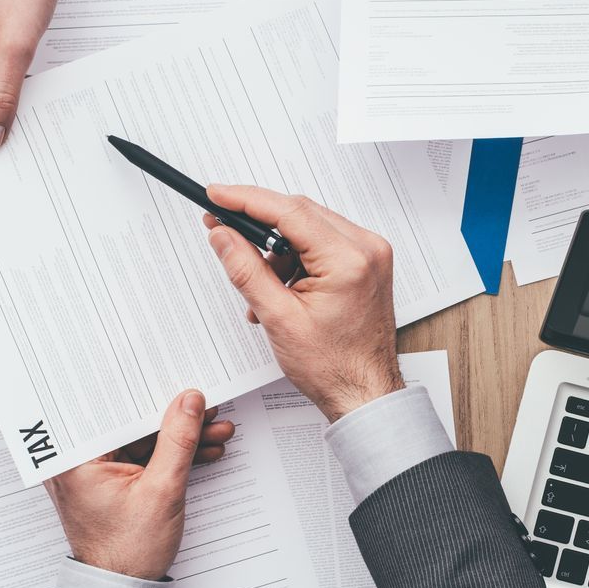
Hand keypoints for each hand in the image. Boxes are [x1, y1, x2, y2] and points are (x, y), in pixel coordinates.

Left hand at [43, 389, 234, 578]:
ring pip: (143, 440)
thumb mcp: (161, 491)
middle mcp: (79, 460)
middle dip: (175, 418)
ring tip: (216, 430)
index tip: (180, 383)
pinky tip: (204, 450)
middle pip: (132, 423)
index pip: (114, 410)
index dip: (151, 393)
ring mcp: (96, 471)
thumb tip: (190, 400)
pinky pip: (144, 457)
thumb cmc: (127, 552)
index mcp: (75, 457)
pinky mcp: (113, 482)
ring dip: (181, 437)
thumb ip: (178, 441)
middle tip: (206, 407)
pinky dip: (171, 455)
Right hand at [201, 186, 404, 421]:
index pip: (289, 211)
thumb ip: (246, 270)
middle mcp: (366, 249)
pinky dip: (296, 261)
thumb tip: (223, 235)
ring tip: (264, 292)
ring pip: (308, 229)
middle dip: (259, 226)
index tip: (217, 195)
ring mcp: (370, 255)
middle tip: (223, 232)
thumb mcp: (278, 318)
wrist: (364, 392)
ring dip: (278, 252)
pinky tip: (284, 291)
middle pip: (299, 213)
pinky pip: (322, 244)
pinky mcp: (367, 263)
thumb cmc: (333, 366)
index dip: (246, 199)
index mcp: (348, 260)